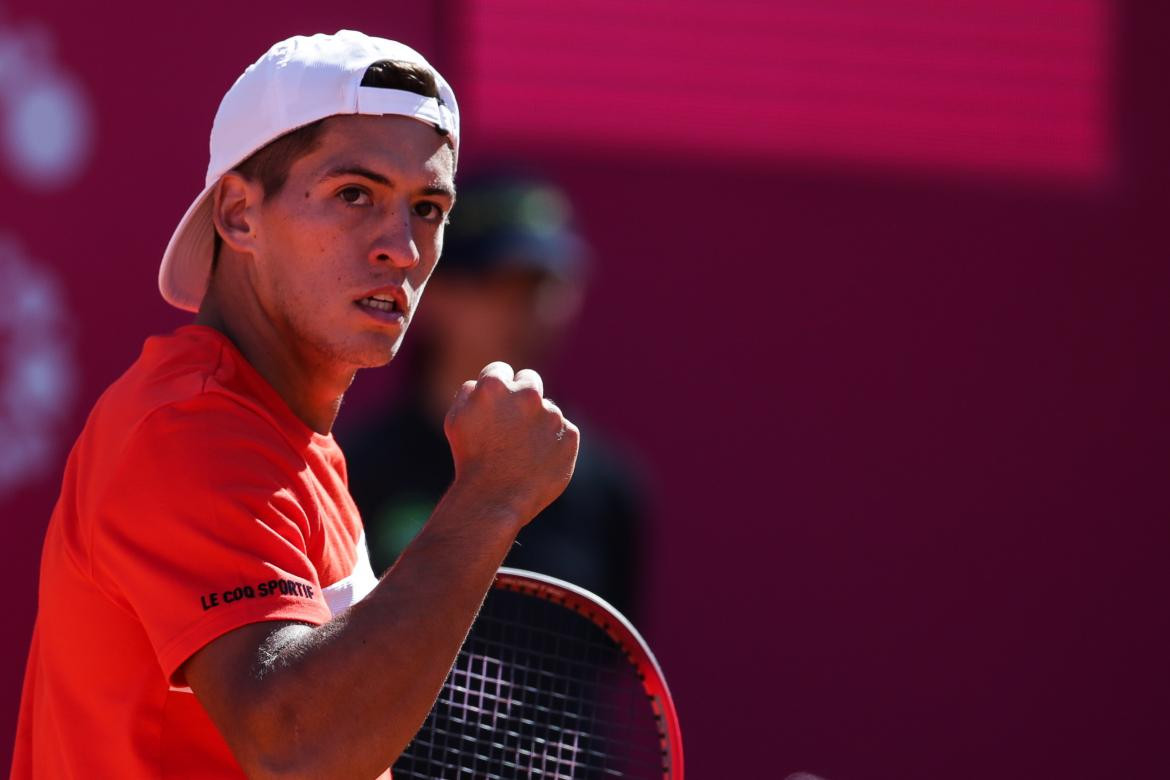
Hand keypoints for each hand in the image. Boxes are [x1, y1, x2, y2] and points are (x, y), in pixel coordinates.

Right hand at [444, 361, 579, 526]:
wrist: (495, 498)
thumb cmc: (469, 460)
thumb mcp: (455, 420)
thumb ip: (469, 392)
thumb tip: (482, 382)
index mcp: (496, 386)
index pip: (500, 370)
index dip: (496, 386)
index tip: (495, 402)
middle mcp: (527, 394)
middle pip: (530, 379)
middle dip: (522, 394)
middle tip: (514, 420)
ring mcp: (551, 414)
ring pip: (547, 410)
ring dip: (538, 422)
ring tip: (522, 451)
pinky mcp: (570, 434)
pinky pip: (562, 432)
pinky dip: (553, 443)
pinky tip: (537, 462)